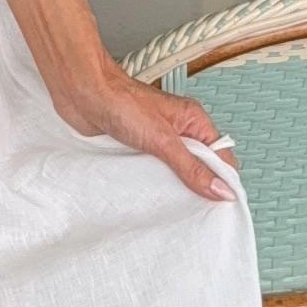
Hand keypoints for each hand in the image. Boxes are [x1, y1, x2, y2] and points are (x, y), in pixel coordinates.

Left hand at [58, 63, 239, 205]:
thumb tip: (220, 189)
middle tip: (197, 213)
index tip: (222, 207)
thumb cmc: (121, 102)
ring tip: (174, 208)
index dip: (223, 181)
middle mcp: (178, 130)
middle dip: (198, 188)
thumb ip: (192, 167)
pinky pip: (152, 171)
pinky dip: (152, 183)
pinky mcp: (137, 148)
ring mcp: (157, 140)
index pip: (221, 157)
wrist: (82, 93)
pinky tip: (151, 196)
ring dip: (173, 187)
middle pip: (199, 167)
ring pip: (175, 171)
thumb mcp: (163, 140)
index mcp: (194, 121)